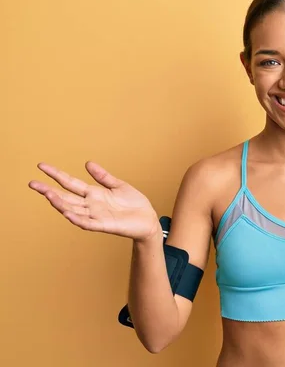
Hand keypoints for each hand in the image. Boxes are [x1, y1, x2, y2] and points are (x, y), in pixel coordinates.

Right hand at [29, 161, 160, 241]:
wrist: (149, 220)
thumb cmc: (134, 204)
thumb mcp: (118, 186)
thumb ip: (103, 176)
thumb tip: (87, 163)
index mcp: (94, 194)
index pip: (70, 183)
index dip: (56, 174)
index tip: (41, 166)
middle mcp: (91, 205)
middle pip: (66, 197)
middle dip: (49, 190)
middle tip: (32, 183)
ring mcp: (96, 216)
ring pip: (73, 209)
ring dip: (60, 203)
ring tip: (47, 195)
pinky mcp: (105, 225)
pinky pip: (87, 223)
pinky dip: (77, 218)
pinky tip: (67, 213)